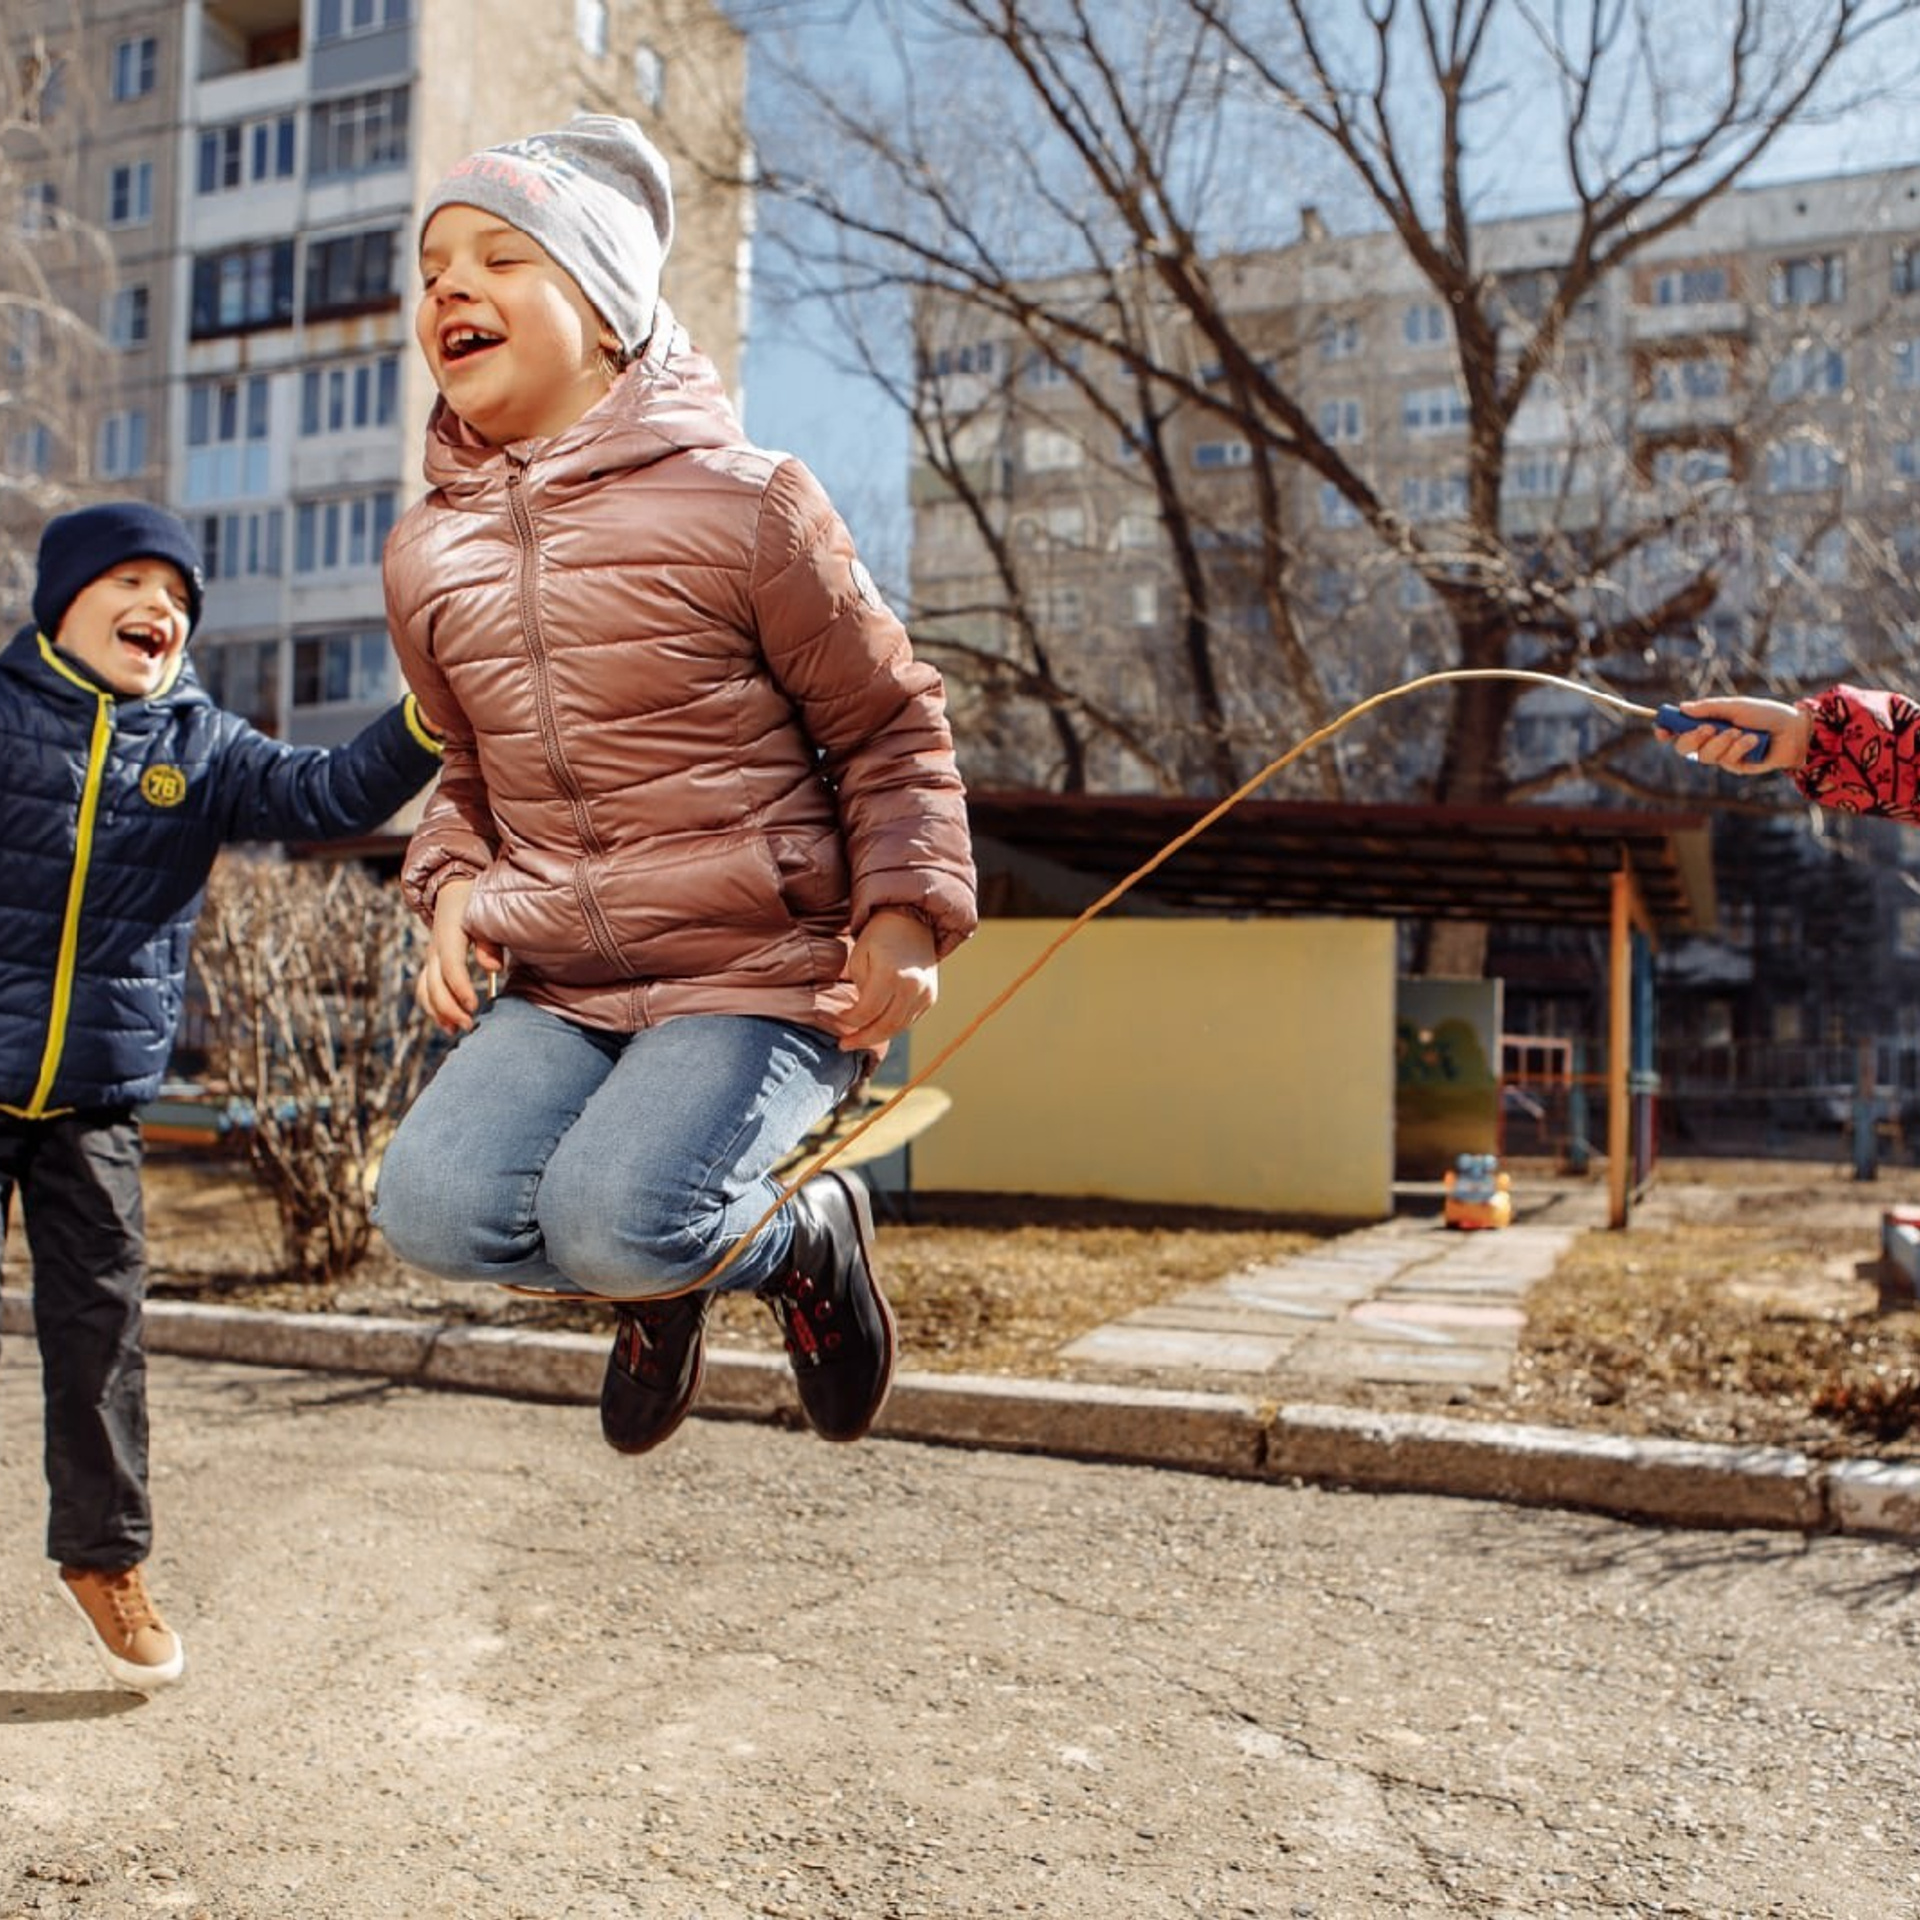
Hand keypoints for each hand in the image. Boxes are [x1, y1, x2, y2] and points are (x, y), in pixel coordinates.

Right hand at [415, 877, 503, 1032]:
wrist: (454, 892)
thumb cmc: (477, 905)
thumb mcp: (487, 916)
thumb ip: (491, 942)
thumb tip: (494, 969)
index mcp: (449, 934)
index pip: (451, 966)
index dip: (460, 988)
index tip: (474, 1005)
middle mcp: (435, 948)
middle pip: (434, 984)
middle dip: (449, 1008)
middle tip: (470, 1024)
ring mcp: (430, 958)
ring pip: (425, 990)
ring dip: (438, 1013)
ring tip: (457, 1030)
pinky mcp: (431, 966)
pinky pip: (425, 991)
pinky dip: (433, 1009)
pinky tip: (448, 1024)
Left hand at [836, 909, 938, 1052]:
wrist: (914, 920)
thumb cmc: (880, 935)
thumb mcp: (859, 956)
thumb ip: (860, 988)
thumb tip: (860, 1015)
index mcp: (891, 974)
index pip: (866, 1012)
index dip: (849, 1021)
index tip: (836, 1020)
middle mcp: (912, 987)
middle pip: (885, 1026)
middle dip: (863, 1039)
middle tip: (844, 1045)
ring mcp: (925, 993)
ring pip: (898, 1028)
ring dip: (877, 1036)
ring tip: (859, 1039)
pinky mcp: (931, 997)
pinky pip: (909, 1020)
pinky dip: (892, 1027)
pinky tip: (877, 1027)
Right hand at [1656, 696, 1811, 776]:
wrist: (1794, 730)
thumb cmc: (1765, 714)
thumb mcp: (1736, 706)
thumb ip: (1709, 708)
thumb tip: (1682, 708)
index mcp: (1706, 724)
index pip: (1678, 730)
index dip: (1666, 730)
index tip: (1661, 729)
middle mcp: (1710, 741)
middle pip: (1684, 748)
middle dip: (1692, 738)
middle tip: (1707, 728)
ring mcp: (1722, 756)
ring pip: (1705, 756)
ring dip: (1721, 742)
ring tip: (1741, 732)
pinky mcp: (1736, 767)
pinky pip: (1727, 761)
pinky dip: (1739, 748)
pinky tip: (1754, 740)